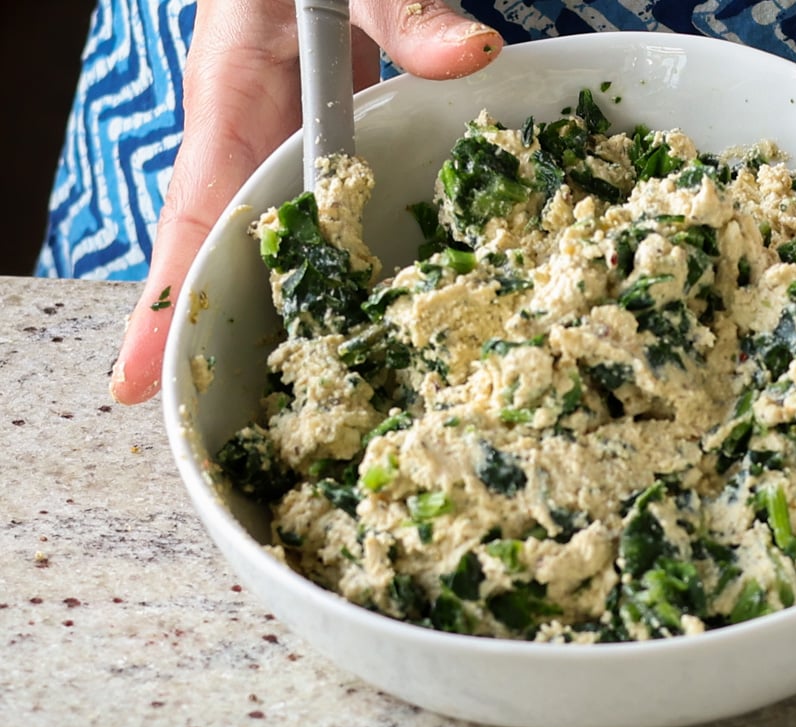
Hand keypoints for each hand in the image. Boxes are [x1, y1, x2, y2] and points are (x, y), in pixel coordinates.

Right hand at [110, 0, 501, 404]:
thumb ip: (405, 13)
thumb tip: (472, 57)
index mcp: (233, 103)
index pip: (194, 216)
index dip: (164, 304)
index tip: (134, 384)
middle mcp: (245, 140)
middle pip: (220, 255)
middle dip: (215, 337)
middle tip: (219, 428)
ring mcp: (276, 148)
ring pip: (264, 246)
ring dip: (274, 316)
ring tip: (297, 402)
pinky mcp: (314, 145)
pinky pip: (308, 217)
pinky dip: (322, 270)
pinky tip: (352, 317)